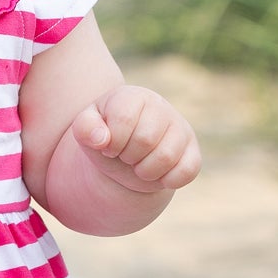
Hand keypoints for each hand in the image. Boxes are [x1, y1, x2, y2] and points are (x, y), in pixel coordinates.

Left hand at [70, 85, 200, 194]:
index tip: (109, 146)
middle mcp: (161, 107)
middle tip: (124, 156)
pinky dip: (166, 181)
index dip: (112, 142)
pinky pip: (186, 172)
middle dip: (128, 157)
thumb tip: (101, 139)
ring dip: (144, 171)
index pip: (124, 119)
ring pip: (166, 157)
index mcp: (133, 96)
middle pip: (145, 140)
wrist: (126, 153)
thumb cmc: (106, 137)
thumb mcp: (87, 131)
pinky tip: (157, 173)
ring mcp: (180, 128)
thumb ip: (84, 128)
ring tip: (138, 164)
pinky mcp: (193, 152)